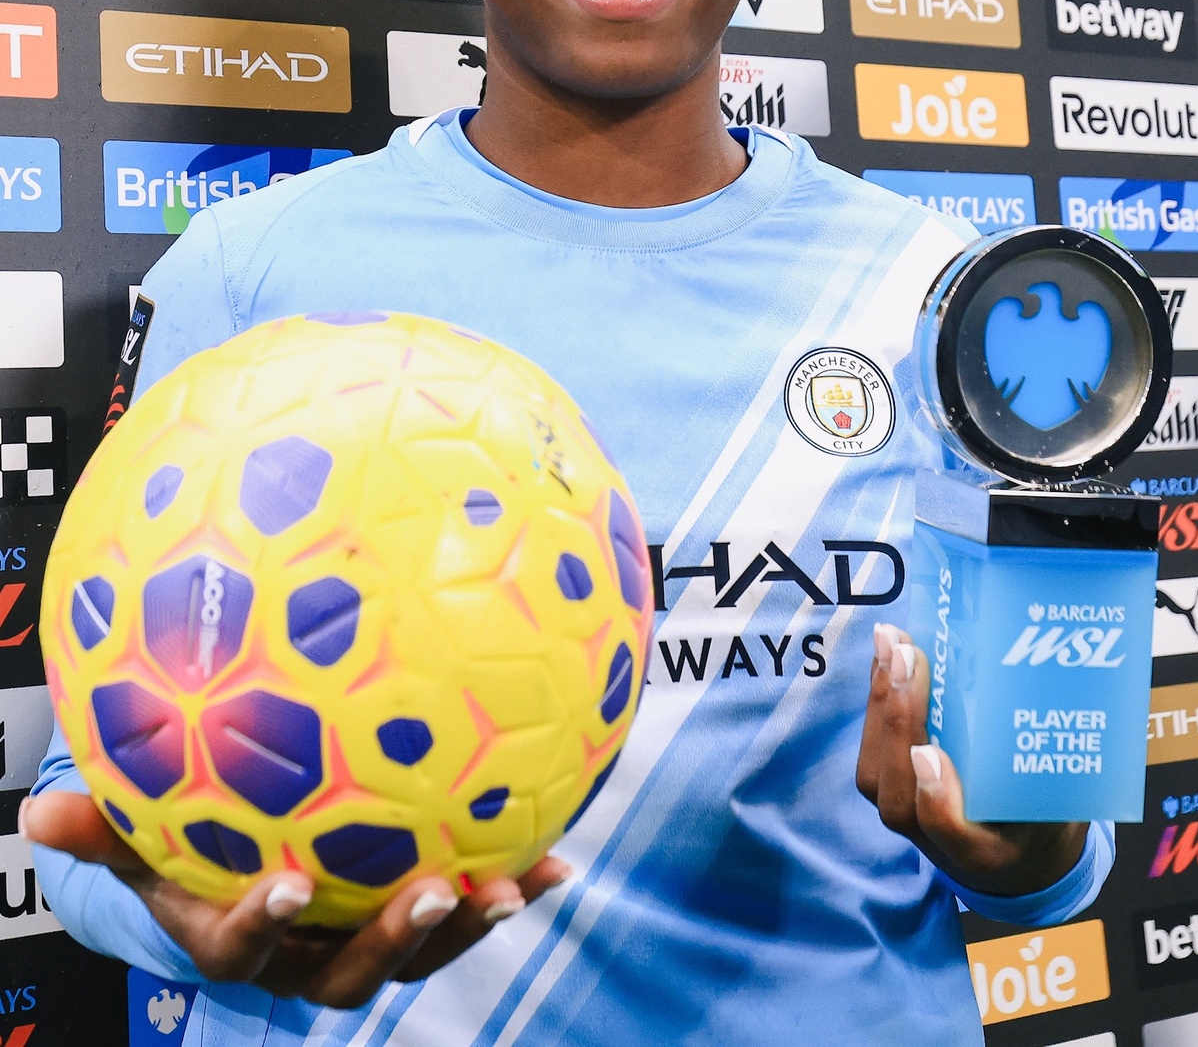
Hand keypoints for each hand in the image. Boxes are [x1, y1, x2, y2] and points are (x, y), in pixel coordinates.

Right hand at [23, 791, 569, 1007]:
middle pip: (348, 973)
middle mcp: (302, 954)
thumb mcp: (133, 839)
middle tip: (437, 889)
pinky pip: (460, 908)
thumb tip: (39, 810)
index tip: (289, 884)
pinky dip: (506, 884)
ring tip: (516, 883)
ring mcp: (359, 940)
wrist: (218, 883)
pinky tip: (558, 852)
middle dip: (394, 940)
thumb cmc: (171, 854)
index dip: (263, 927)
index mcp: (233, 938)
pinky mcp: (406, 915)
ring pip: (415, 952)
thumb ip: (99, 830)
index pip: (242, 950)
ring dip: (467, 922)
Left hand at [856, 623, 1086, 897]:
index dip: (935, 797)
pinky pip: (871, 748)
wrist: (1014, 853)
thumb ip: (1054, 772)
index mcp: (983, 851)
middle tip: (908, 657)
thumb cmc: (1042, 818)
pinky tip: (885, 651)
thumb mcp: (1059, 806)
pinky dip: (875, 696)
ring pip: (875, 769)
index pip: (947, 831)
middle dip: (899, 720)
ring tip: (892, 641)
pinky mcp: (889, 790)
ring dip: (880, 699)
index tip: (929, 754)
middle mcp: (935, 842)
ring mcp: (905, 817)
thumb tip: (1060, 696)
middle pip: (900, 793)